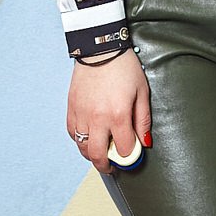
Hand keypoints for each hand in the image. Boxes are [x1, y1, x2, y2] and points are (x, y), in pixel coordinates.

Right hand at [68, 50, 150, 172]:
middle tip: (113, 166)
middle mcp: (97, 118)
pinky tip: (87, 137)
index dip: (130, 157)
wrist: (100, 48)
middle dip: (107, 166)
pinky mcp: (71, 107)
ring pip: (82, 147)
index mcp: (118, 115)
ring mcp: (82, 114)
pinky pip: (72, 133)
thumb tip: (144, 142)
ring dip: (92, 154)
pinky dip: (79, 140)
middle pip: (98, 155)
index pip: (124, 149)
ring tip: (100, 153)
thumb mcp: (141, 92)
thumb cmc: (124, 67)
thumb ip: (143, 120)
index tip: (133, 156)